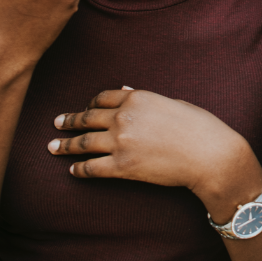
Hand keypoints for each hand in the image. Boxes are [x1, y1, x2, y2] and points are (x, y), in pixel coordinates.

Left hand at [48, 88, 261, 221]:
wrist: (208, 154)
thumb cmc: (198, 126)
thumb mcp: (171, 102)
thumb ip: (143, 98)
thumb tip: (124, 90)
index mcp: (136, 98)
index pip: (103, 98)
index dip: (90, 104)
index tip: (83, 109)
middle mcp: (124, 118)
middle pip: (87, 118)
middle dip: (69, 121)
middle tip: (56, 123)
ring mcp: (121, 143)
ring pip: (83, 143)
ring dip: (65, 145)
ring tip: (52, 147)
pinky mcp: (122, 168)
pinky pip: (92, 168)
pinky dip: (79, 169)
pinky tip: (72, 170)